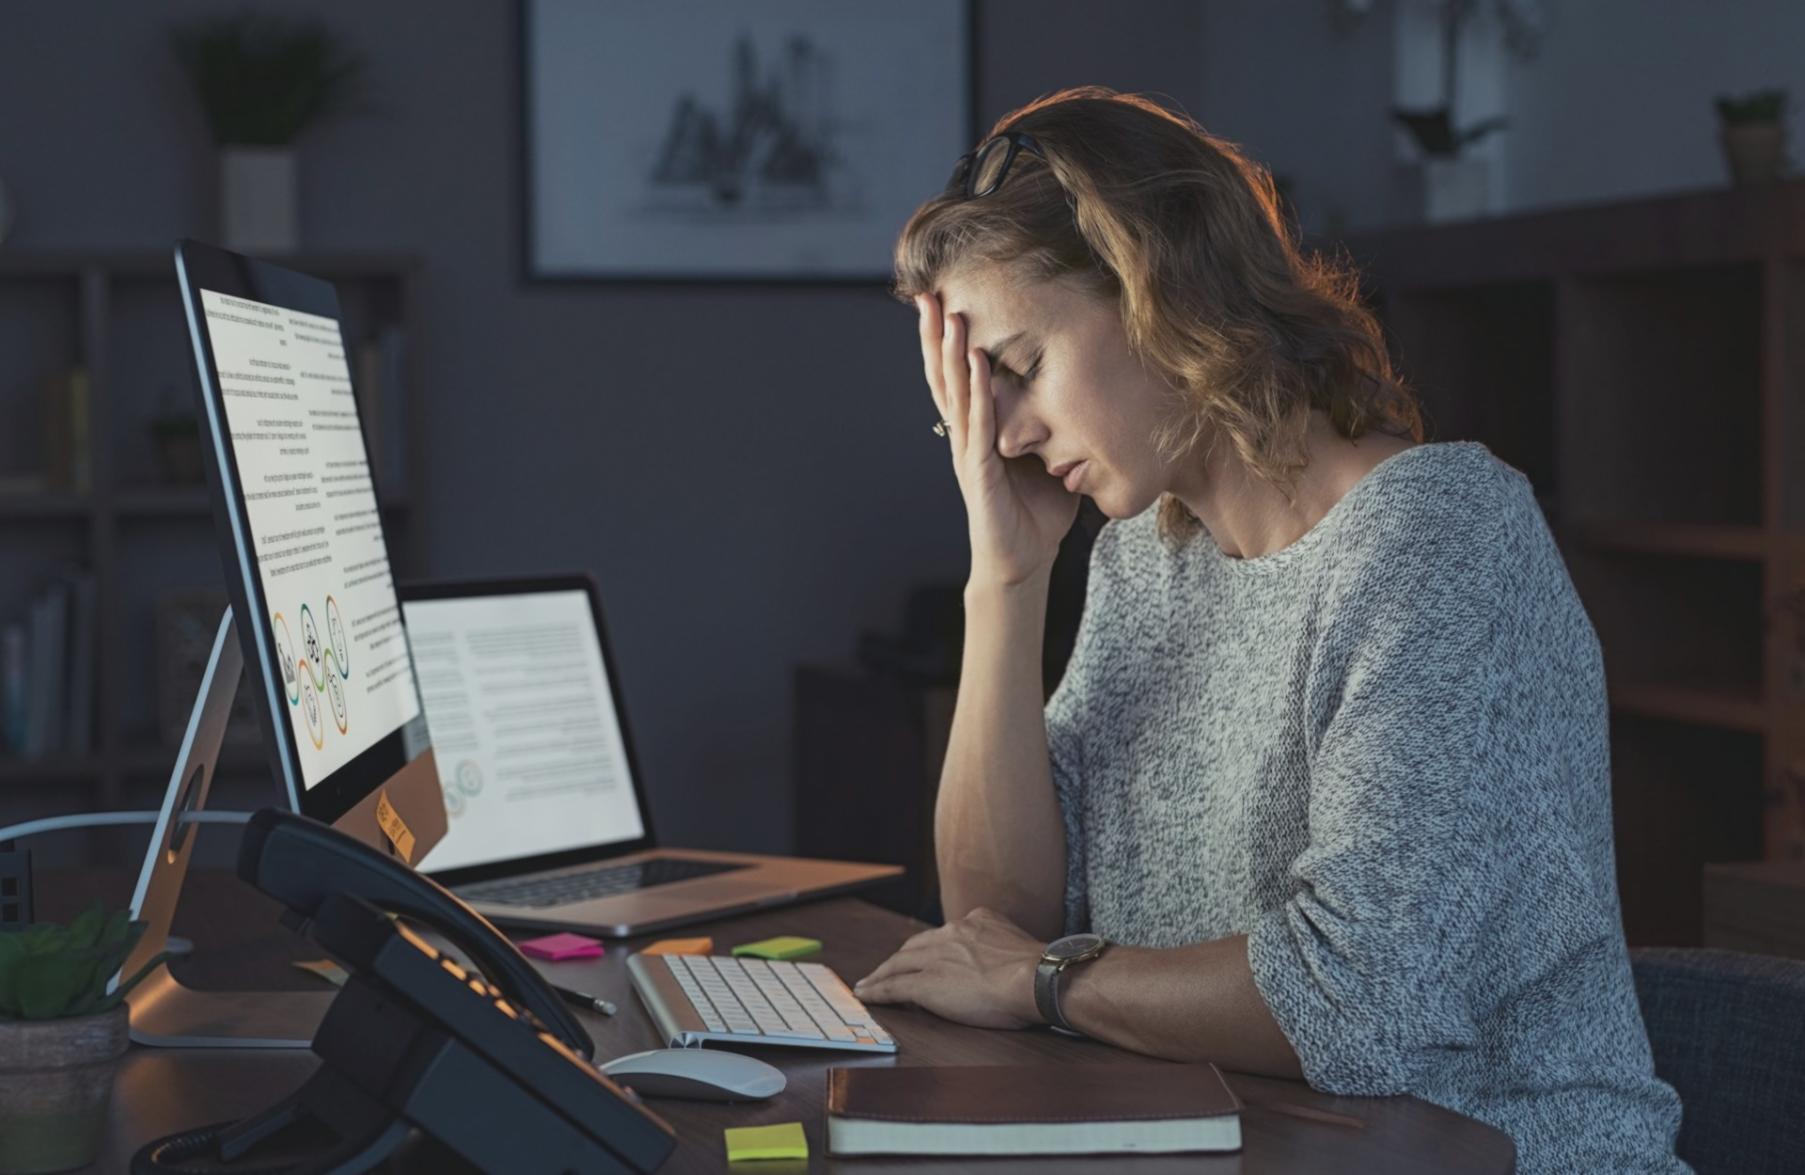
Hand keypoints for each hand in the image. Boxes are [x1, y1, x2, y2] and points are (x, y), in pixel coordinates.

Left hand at [852, 906, 1045, 1029]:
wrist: (1036, 978)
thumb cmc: (1040, 972)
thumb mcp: (1020, 946)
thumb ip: (1005, 948)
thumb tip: (1009, 965)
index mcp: (977, 921)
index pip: (944, 936)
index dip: (929, 949)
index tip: (922, 957)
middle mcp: (952, 933)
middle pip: (915, 946)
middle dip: (900, 959)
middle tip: (886, 970)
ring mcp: (936, 957)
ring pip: (899, 964)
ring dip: (881, 974)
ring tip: (868, 984)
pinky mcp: (925, 983)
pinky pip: (894, 986)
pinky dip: (877, 990)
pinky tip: (867, 995)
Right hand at [915, 293, 1079, 587]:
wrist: (1021, 562)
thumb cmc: (1034, 515)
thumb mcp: (1048, 459)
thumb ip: (1051, 428)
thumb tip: (1080, 397)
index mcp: (978, 431)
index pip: (957, 378)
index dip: (946, 342)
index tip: (940, 303)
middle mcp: (965, 435)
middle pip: (943, 376)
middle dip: (935, 335)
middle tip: (925, 294)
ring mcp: (968, 450)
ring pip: (954, 391)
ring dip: (949, 351)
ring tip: (945, 313)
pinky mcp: (978, 469)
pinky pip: (977, 420)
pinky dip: (975, 387)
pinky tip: (972, 358)